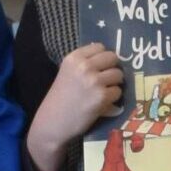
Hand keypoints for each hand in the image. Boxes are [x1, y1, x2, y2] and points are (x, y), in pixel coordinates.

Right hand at [29, 43, 125, 170]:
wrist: (52, 123)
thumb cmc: (60, 100)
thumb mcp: (68, 73)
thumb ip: (84, 64)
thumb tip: (108, 58)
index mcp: (74, 58)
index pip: (100, 47)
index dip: (103, 58)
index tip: (100, 68)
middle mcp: (84, 66)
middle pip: (113, 58)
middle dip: (112, 68)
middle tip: (106, 80)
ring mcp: (94, 80)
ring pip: (118, 74)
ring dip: (114, 84)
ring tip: (103, 92)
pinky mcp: (102, 96)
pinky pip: (118, 92)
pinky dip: (113, 99)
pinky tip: (102, 103)